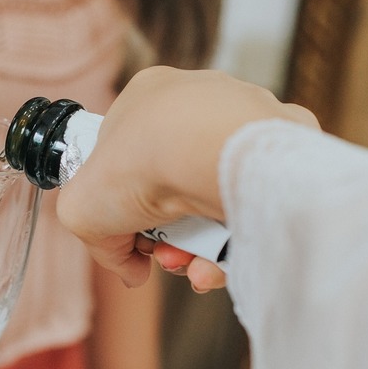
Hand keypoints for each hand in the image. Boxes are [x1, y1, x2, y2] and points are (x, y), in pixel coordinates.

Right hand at [57, 66, 317, 287]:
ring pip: (218, 200)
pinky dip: (239, 240)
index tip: (127, 233)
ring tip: (194, 270)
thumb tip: (132, 268)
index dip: (124, 204)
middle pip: (177, 186)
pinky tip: (218, 266)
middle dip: (167, 235)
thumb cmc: (141, 163)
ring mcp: (246, 125)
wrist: (213, 152)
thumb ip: (98, 239)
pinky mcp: (285, 153)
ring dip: (200, 247)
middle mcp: (202, 103)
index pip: (132, 156)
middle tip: (162, 257)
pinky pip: (257, 203)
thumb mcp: (82, 207)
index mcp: (150, 98)